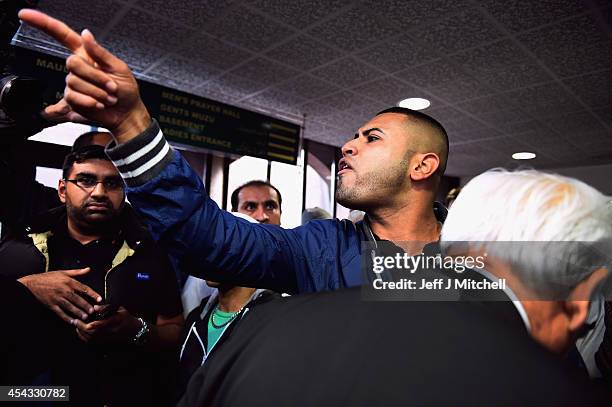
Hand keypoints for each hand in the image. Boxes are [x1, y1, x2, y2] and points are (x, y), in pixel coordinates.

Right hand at [18, 9, 150, 140]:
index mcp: (86, 54)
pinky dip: (89, 101)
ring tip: (109, 97)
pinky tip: (99, 104)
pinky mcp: (72, 99)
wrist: (126, 112)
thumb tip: (85, 34)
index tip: (25, 14)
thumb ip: (100, 52)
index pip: (62, 35)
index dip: (43, 23)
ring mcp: (73, 83)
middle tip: (112, 87)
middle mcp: (78, 67)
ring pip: (74, 82)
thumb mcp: (119, 68)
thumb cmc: (126, 89)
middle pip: (72, 63)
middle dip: (96, 77)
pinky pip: (73, 97)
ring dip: (97, 92)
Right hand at [18, 267, 101, 322]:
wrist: (32, 284)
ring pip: (70, 307)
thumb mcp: (63, 272)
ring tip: (85, 317)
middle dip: (86, 306)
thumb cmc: (48, 278)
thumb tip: (88, 269)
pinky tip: (72, 321)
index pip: (83, 288)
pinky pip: (60, 312)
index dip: (92, 294)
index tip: (99, 299)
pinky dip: (66, 318)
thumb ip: (77, 272)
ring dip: (78, 312)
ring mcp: (57, 298)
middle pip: (78, 299)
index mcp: (68, 282)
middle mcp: (64, 290)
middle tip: (93, 311)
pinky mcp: (51, 305)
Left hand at [73, 306, 140, 343]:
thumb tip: (94, 307)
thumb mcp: (120, 309)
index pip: (103, 323)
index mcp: (116, 321)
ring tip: (76, 326)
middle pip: (94, 332)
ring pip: (92, 338)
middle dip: (82, 327)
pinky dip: (84, 338)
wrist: (134, 331)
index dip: (94, 324)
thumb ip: (107, 308)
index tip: (85, 321)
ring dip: (82, 333)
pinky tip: (80, 332)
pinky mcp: (105, 342)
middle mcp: (111, 331)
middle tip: (75, 321)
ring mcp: (108, 338)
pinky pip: (92, 342)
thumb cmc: (127, 317)